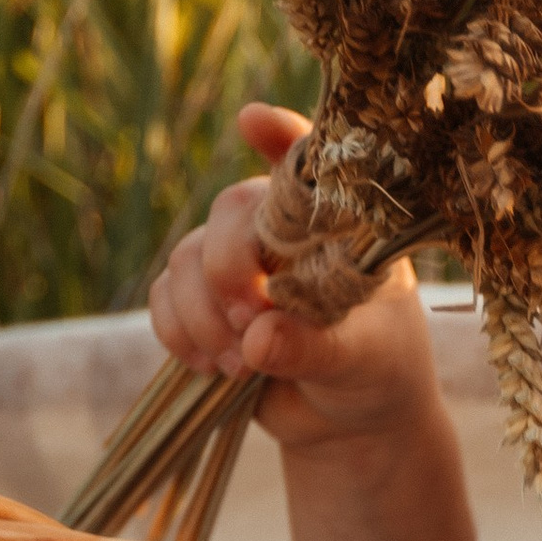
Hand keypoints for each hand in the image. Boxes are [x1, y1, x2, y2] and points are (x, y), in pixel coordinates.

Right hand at [147, 102, 441, 454]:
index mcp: (334, 224)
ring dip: (201, 315)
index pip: (307, 165)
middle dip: (226, 269)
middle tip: (250, 322)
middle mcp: (280, 230)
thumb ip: (313, 348)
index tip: (253, 122)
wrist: (350, 418)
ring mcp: (235, 262)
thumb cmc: (377, 369)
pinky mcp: (201, 301)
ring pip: (186, 259)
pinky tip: (213, 367)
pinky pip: (163, 298)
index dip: (278, 136)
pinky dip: (178, 332)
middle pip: (228, 213)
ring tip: (242, 367)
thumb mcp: (361, 361)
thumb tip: (257, 338)